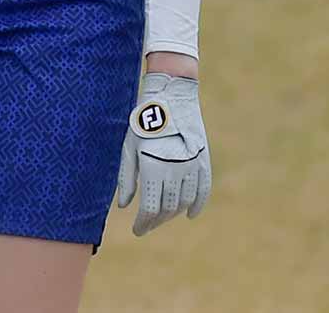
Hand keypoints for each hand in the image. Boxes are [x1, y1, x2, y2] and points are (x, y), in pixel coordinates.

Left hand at [115, 73, 211, 235]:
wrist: (172, 98)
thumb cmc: (143, 122)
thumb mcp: (129, 147)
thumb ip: (126, 178)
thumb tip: (125, 206)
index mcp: (153, 167)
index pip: (150, 208)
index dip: (143, 223)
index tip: (137, 230)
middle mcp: (175, 170)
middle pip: (167, 209)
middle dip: (156, 221)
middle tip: (147, 225)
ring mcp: (192, 166)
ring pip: (184, 202)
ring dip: (173, 214)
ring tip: (162, 217)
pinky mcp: (204, 161)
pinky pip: (203, 191)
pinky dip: (197, 205)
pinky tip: (190, 214)